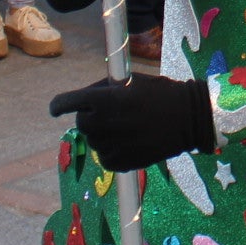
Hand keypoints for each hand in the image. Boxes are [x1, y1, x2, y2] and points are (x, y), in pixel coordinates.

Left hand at [48, 74, 212, 172]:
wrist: (189, 118)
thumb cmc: (160, 93)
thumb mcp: (131, 81)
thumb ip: (104, 89)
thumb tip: (84, 99)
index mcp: (103, 100)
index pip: (66, 103)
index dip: (59, 106)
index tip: (56, 109)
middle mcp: (102, 123)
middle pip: (81, 123)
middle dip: (90, 117)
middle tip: (110, 114)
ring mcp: (111, 145)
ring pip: (93, 141)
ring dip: (103, 134)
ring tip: (127, 128)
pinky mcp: (120, 163)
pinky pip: (105, 158)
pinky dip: (112, 151)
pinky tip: (130, 142)